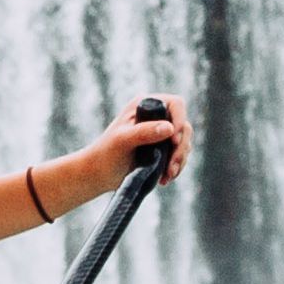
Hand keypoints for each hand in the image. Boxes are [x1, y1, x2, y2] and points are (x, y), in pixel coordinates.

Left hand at [74, 96, 189, 191]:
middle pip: (184, 126)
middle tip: (171, 166)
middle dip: (181, 147)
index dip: (180, 120)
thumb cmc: (106, 153)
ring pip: (184, 143)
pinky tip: (165, 178)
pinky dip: (176, 167)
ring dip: (180, 160)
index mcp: (145, 106)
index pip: (175, 104)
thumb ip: (144, 132)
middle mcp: (155, 116)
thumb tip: (169, 128)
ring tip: (168, 175)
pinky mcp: (162, 150)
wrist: (99, 173)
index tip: (174, 140)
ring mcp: (160, 133)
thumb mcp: (123, 140)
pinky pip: (179, 155)